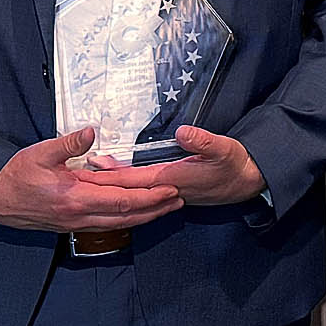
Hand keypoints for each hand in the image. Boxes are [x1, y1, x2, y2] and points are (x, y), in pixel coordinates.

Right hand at [0, 129, 181, 232]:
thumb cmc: (14, 175)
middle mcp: (78, 215)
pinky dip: (126, 218)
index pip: (122, 200)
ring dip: (145, 216)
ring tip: (166, 208)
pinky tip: (137, 212)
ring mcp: (74, 223)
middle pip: (127, 216)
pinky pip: (105, 224)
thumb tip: (92, 131)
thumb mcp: (41, 153)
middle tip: (179, 199)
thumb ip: (70, 143)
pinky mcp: (70, 225)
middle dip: (156, 209)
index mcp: (75, 198)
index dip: (150, 196)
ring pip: (118, 223)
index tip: (170, 188)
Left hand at [78, 125, 267, 205]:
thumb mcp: (224, 149)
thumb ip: (204, 141)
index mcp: (173, 178)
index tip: (91, 166)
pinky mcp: (172, 191)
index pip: (133, 178)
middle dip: (101, 183)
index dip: (110, 173)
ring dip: (110, 188)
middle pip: (126, 188)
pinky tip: (117, 184)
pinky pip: (141, 193)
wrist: (248, 183)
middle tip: (77, 174)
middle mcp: (166, 188)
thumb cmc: (236, 165)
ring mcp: (168, 192)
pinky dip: (125, 189)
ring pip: (132, 193)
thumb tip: (183, 132)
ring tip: (90, 179)